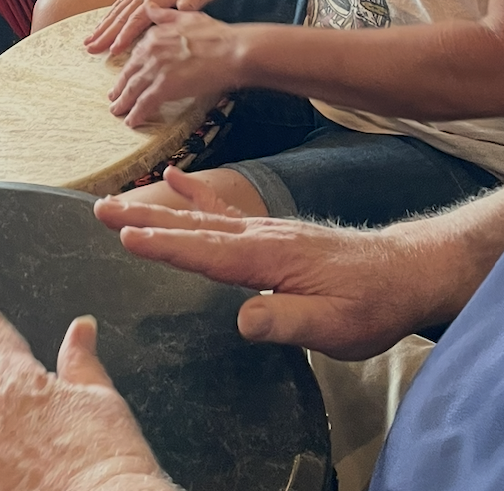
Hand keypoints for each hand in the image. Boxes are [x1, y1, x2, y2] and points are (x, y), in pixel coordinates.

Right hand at [85, 0, 228, 54]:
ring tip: (89, 41)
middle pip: (121, 16)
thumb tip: (185, 6)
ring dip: (102, 26)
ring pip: (117, 10)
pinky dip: (109, 16)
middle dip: (105, 34)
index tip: (114, 49)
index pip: (137, 18)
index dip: (125, 35)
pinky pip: (121, 3)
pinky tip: (101, 26)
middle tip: (91, 48)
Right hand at [95, 168, 445, 359]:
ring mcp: (263, 230)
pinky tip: (175, 178)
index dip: (164, 247)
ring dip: (157, 210)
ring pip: (200, 218)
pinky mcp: (269, 232)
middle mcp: (259, 236)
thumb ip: (287, 322)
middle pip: (192, 228)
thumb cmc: (370, 304)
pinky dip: (196, 195)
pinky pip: (223, 211)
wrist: (403, 272)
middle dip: (144, 220)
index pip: (206, 253)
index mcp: (268, 259)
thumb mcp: (335, 326)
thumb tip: (241, 320)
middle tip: (101, 210)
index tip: (126, 238)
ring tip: (118, 201)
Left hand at [106, 6, 244, 126]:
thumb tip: (150, 8)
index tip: (126, 75)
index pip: (137, 55)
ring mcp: (156, 69)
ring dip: (124, 102)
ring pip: (133, 89)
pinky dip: (136, 113)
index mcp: (156, 35)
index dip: (130, 67)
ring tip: (118, 111)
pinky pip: (145, 103)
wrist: (232, 51)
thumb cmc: (217, 35)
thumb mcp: (187, 16)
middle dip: (120, 87)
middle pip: (130, 72)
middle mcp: (151, 51)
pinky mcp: (164, 87)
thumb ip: (165, 15)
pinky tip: (132, 121)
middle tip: (114, 97)